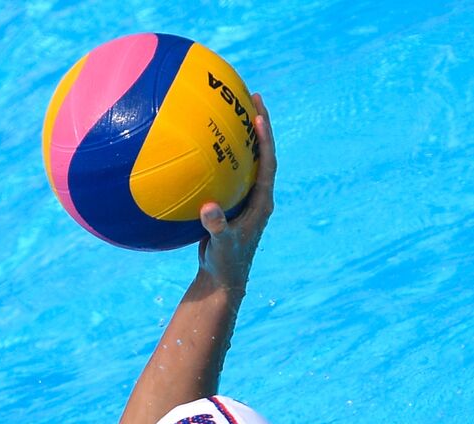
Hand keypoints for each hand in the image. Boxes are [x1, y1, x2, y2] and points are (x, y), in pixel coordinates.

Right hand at [197, 91, 275, 293]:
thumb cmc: (226, 263)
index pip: (269, 164)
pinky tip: (204, 139)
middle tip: (252, 96)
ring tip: (234, 107)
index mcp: (263, 202)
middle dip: (261, 125)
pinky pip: (230, 170)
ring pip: (249, 159)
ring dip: (244, 134)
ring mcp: (247, 198)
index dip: (265, 139)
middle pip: (264, 153)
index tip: (258, 115)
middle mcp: (260, 196)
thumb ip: (216, 227)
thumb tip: (209, 208)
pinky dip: (222, 152)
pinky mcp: (234, 201)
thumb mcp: (222, 245)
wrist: (224, 278)